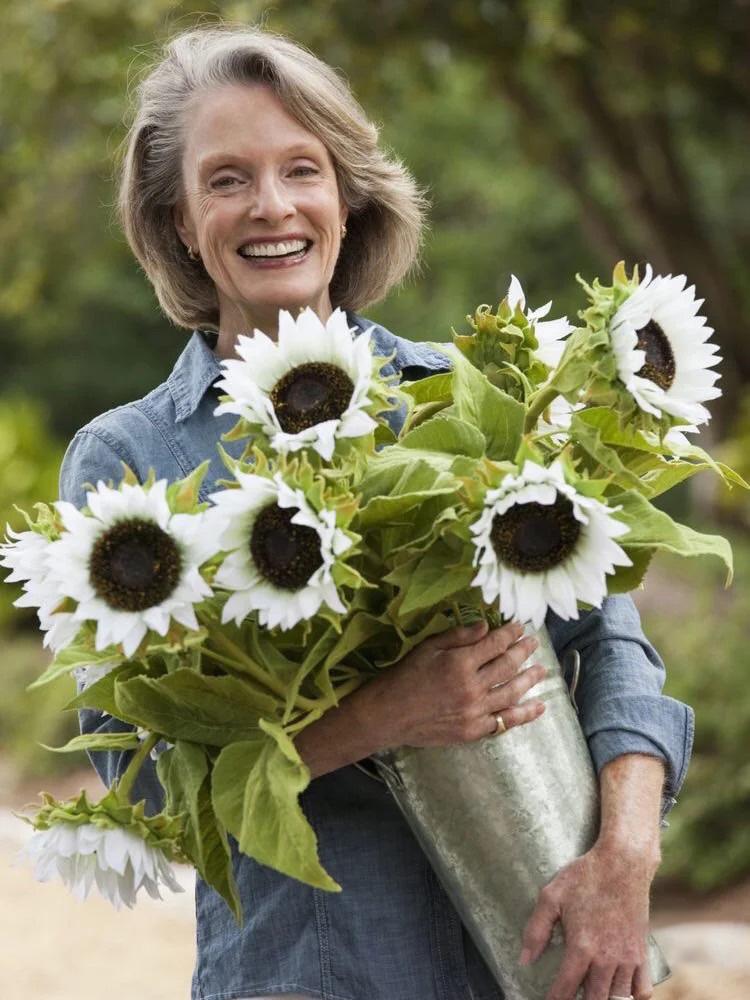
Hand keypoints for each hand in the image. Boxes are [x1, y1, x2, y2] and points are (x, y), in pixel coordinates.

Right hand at [363, 618, 546, 749]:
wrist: (389, 714)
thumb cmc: (405, 676)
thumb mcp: (428, 648)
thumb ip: (458, 636)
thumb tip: (486, 626)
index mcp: (460, 663)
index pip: (494, 644)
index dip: (509, 634)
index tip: (520, 627)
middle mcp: (472, 687)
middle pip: (507, 666)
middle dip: (523, 652)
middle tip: (534, 643)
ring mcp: (475, 711)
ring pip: (512, 693)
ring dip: (530, 680)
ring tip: (542, 670)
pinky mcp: (473, 730)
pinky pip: (505, 722)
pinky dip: (524, 714)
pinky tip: (539, 707)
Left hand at [520, 842, 655, 999]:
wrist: (623, 862)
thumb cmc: (585, 876)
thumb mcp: (551, 896)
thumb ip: (536, 929)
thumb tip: (524, 959)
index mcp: (582, 946)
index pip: (565, 989)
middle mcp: (607, 958)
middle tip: (571, 996)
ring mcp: (628, 957)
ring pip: (618, 999)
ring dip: (604, 999)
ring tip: (591, 993)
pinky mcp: (642, 952)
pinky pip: (643, 989)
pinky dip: (632, 996)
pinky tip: (618, 990)